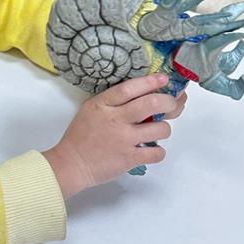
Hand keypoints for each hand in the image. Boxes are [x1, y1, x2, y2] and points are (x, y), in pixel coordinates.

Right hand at [42, 73, 184, 199]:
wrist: (71, 164)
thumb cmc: (81, 136)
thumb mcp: (91, 109)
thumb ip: (112, 101)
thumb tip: (142, 95)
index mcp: (103, 105)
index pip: (130, 88)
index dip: (150, 81)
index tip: (163, 78)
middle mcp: (115, 119)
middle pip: (152, 103)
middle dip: (169, 102)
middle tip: (171, 104)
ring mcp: (124, 139)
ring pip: (160, 128)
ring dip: (165, 129)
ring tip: (158, 131)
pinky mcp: (130, 158)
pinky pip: (157, 152)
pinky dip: (159, 152)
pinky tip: (152, 150)